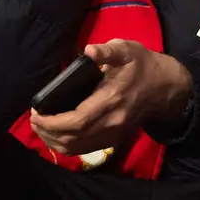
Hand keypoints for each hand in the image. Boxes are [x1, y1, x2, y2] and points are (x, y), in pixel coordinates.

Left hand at [29, 39, 192, 155]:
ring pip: (77, 148)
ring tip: (41, 127)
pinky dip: (66, 145)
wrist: (165, 87)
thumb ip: (108, 51)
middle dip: (48, 132)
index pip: (77, 120)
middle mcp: (112, 122)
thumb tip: (90, 51)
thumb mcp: (128, 50)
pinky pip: (85, 149)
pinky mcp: (114, 139)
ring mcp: (114, 134)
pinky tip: (56, 135)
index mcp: (112, 100)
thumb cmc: (143, 66)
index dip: (52, 122)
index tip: (36, 113)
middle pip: (73, 138)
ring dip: (54, 141)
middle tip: (34, 120)